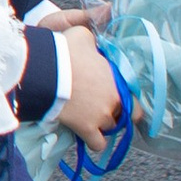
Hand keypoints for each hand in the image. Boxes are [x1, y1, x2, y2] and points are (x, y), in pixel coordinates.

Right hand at [52, 26, 121, 151]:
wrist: (46, 72)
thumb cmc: (65, 52)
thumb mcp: (82, 35)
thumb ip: (93, 42)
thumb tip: (92, 43)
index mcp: (116, 79)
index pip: (134, 96)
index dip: (126, 99)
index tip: (115, 97)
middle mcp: (114, 100)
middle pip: (123, 114)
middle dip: (115, 112)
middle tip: (102, 107)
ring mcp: (102, 116)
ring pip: (110, 128)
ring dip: (102, 124)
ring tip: (89, 118)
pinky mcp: (87, 129)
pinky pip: (97, 144)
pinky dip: (94, 141)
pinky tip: (87, 135)